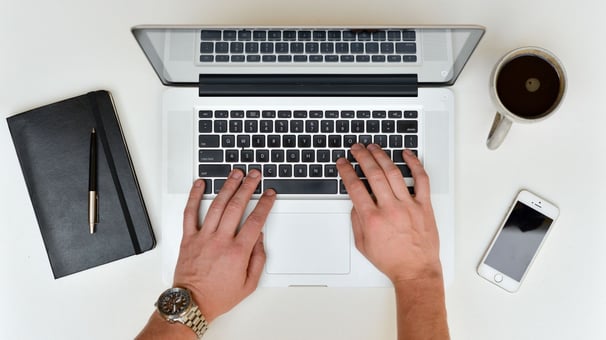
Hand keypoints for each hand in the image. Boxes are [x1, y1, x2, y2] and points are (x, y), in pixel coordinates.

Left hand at [173, 169, 275, 322]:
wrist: (191, 304)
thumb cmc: (218, 296)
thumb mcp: (249, 284)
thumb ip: (258, 259)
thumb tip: (259, 238)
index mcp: (237, 252)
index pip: (255, 220)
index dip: (265, 204)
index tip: (269, 195)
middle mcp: (220, 241)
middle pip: (237, 206)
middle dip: (248, 187)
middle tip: (254, 176)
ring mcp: (203, 237)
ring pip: (217, 205)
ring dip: (227, 186)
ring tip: (235, 174)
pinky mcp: (188, 238)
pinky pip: (190, 212)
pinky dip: (194, 196)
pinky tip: (200, 184)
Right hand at [336, 144, 441, 283]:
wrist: (416, 270)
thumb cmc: (391, 260)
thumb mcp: (363, 244)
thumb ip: (357, 221)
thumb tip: (356, 202)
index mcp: (373, 219)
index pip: (355, 187)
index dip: (346, 171)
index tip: (343, 163)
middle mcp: (390, 209)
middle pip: (373, 174)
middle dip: (362, 157)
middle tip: (356, 148)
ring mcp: (408, 205)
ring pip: (393, 172)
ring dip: (381, 156)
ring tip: (374, 147)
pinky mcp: (424, 205)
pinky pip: (421, 179)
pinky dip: (414, 164)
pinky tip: (406, 154)